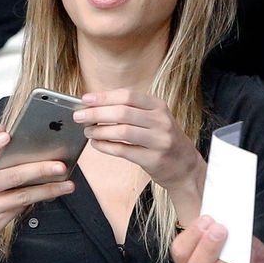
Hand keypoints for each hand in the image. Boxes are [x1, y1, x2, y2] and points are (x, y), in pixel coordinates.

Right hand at [0, 124, 75, 262]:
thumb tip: (0, 129)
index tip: (6, 135)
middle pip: (11, 176)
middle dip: (38, 169)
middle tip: (60, 166)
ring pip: (22, 195)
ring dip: (48, 189)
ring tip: (67, 184)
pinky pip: (21, 207)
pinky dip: (39, 199)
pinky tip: (53, 194)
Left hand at [74, 89, 205, 200]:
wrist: (184, 166)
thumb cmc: (161, 139)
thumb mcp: (153, 118)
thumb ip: (129, 111)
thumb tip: (94, 105)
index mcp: (159, 106)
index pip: (128, 96)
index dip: (104, 97)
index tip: (85, 99)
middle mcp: (161, 121)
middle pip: (122, 113)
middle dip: (96, 113)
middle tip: (79, 116)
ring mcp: (159, 141)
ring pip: (122, 132)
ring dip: (99, 131)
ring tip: (87, 131)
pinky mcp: (154, 159)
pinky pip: (123, 150)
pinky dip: (105, 146)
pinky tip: (96, 144)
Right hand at [171, 215, 263, 262]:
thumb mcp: (230, 244)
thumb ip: (226, 233)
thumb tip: (228, 221)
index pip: (180, 252)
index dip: (191, 235)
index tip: (206, 219)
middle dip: (206, 246)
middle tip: (220, 229)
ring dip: (228, 257)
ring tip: (239, 241)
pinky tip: (249, 255)